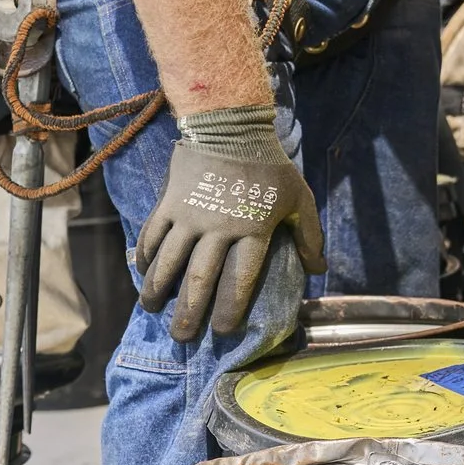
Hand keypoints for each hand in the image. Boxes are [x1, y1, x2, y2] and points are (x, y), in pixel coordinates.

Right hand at [135, 109, 324, 340]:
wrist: (231, 127)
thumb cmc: (270, 167)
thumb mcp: (299, 198)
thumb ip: (309, 236)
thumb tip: (320, 270)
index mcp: (252, 230)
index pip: (239, 280)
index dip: (229, 309)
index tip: (223, 330)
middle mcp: (218, 228)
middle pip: (200, 280)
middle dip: (190, 313)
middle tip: (183, 337)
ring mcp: (189, 216)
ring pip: (168, 263)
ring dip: (157, 291)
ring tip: (154, 311)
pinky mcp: (168, 204)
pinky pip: (151, 237)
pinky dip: (145, 258)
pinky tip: (144, 274)